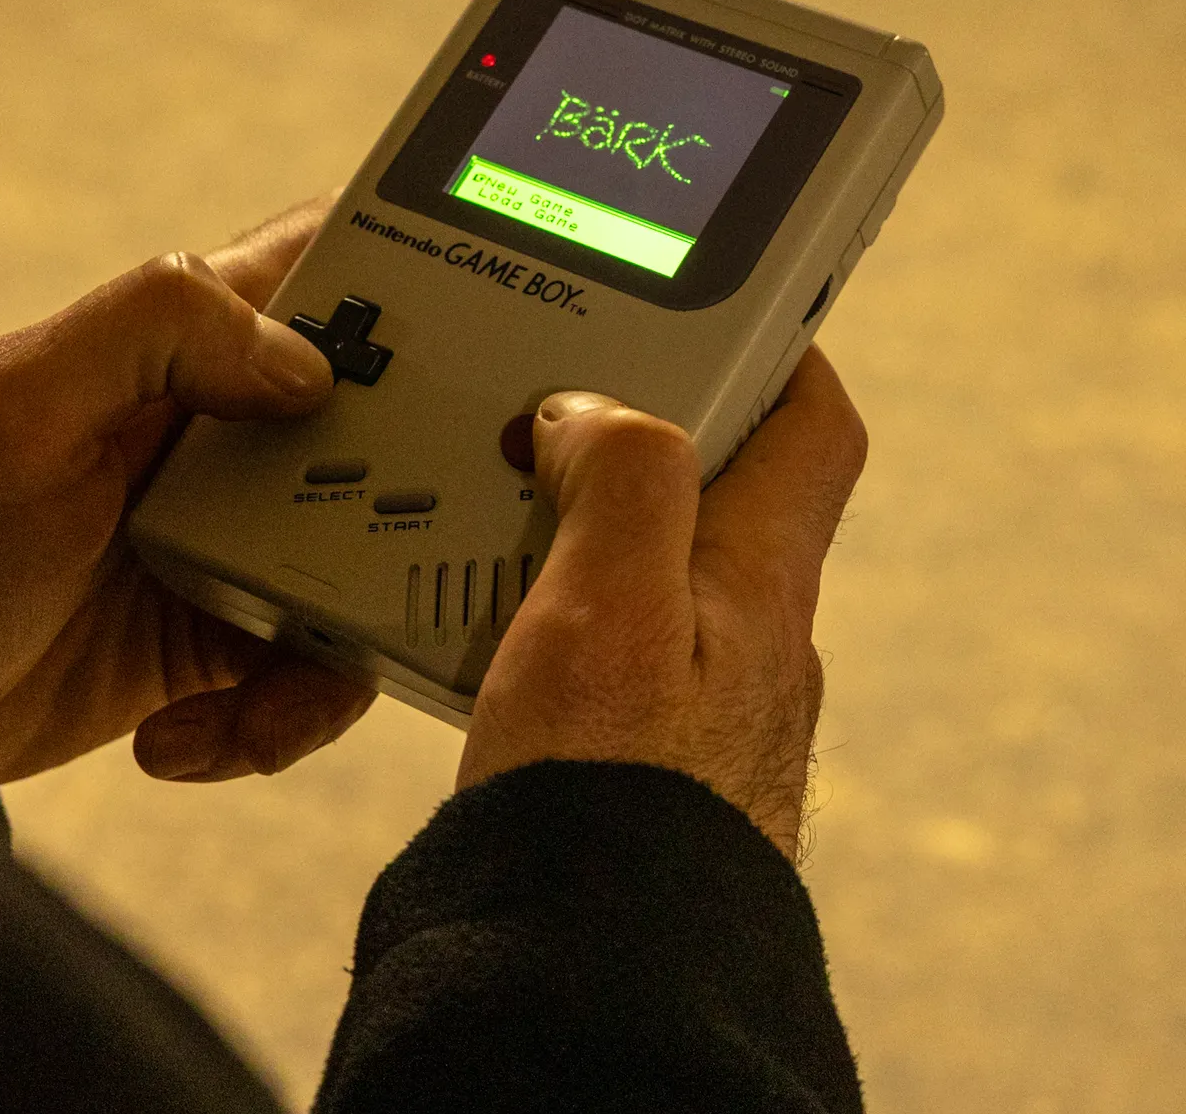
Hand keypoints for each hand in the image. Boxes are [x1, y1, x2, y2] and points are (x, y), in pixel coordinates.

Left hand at [0, 194, 376, 788]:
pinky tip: (192, 735)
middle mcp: (237, 435)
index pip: (335, 270)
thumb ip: (161, 328)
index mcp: (194, 344)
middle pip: (396, 430)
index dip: (425, 278)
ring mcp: (243, 540)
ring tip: (267, 691)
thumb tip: (310, 367)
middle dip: (431, 496)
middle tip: (417, 557)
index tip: (500, 329)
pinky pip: (316, 672)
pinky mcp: (230, 640)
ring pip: (379, 566)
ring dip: (356, 639)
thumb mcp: (24, 402)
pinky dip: (282, 718)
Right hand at [455, 347, 867, 862]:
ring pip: (641, 564)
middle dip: (629, 434)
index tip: (700, 314)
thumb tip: (589, 417)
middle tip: (537, 417)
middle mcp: (746, 635)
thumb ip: (620, 477)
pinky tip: (478, 622)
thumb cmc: (608, 802)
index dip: (773, 353)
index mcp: (762, 580)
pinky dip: (543, 607)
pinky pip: (597, 641)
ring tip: (479, 515)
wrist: (583, 977)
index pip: (814, 427)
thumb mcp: (612, 605)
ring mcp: (696, 698)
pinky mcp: (636, 749)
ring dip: (568, 525)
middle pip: (711, 485)